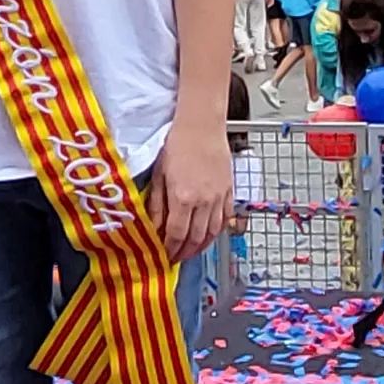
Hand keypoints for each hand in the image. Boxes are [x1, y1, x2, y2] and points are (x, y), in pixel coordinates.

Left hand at [150, 125, 230, 263]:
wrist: (201, 126)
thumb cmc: (178, 144)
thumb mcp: (159, 175)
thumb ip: (158, 204)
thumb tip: (154, 227)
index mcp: (183, 198)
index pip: (176, 234)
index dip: (170, 249)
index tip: (165, 255)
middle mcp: (203, 201)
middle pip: (195, 238)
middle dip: (184, 252)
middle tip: (176, 257)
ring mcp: (219, 198)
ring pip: (212, 233)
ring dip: (201, 247)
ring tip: (191, 251)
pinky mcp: (229, 191)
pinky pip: (225, 219)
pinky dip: (217, 232)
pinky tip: (209, 235)